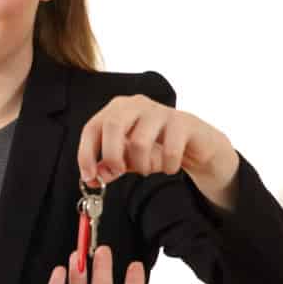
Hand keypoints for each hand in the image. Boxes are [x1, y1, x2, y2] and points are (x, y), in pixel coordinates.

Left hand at [77, 95, 239, 208]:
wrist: (196, 143)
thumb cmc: (156, 146)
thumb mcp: (127, 158)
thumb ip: (108, 167)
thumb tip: (92, 178)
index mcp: (116, 109)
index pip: (92, 127)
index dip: (86, 153)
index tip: (88, 177)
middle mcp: (135, 104)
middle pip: (112, 125)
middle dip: (112, 155)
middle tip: (119, 172)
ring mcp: (160, 110)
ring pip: (139, 141)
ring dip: (142, 164)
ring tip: (148, 169)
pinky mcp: (184, 122)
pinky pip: (170, 150)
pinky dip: (167, 166)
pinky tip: (169, 167)